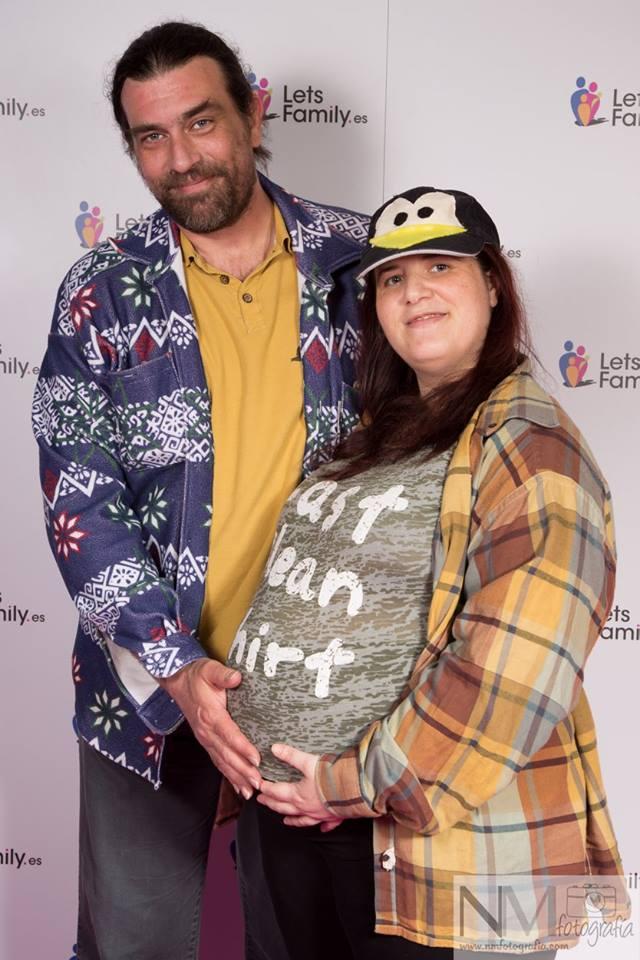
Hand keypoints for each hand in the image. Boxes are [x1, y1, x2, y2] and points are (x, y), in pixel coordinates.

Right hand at [158, 658, 260, 797]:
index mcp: (210, 715)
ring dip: (237, 777)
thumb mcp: (209, 669)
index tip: (256, 759)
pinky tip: (239, 787)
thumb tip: (236, 677)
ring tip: (251, 790)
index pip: (229, 734)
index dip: (242, 748)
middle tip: (259, 782)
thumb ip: (223, 675)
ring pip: (222, 762)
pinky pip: (218, 762)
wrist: (178, 681)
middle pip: (226, 754)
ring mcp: (205, 739)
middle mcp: (206, 732)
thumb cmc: (197, 675)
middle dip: (243, 770)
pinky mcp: (206, 742)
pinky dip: (229, 776)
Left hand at [257, 743, 342, 829]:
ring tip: (285, 820)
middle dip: (272, 804)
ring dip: (292, 820)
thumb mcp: (308, 762)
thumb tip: (275, 748)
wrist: (354, 789)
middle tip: (263, 802)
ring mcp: (319, 815)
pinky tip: (322, 829)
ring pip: (301, 819)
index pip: (277, 792)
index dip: (266, 789)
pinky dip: (321, 827)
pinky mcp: (332, 816)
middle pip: (284, 807)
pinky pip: (324, 825)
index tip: (259, 786)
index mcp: (298, 795)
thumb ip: (291, 755)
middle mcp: (306, 808)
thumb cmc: (331, 777)